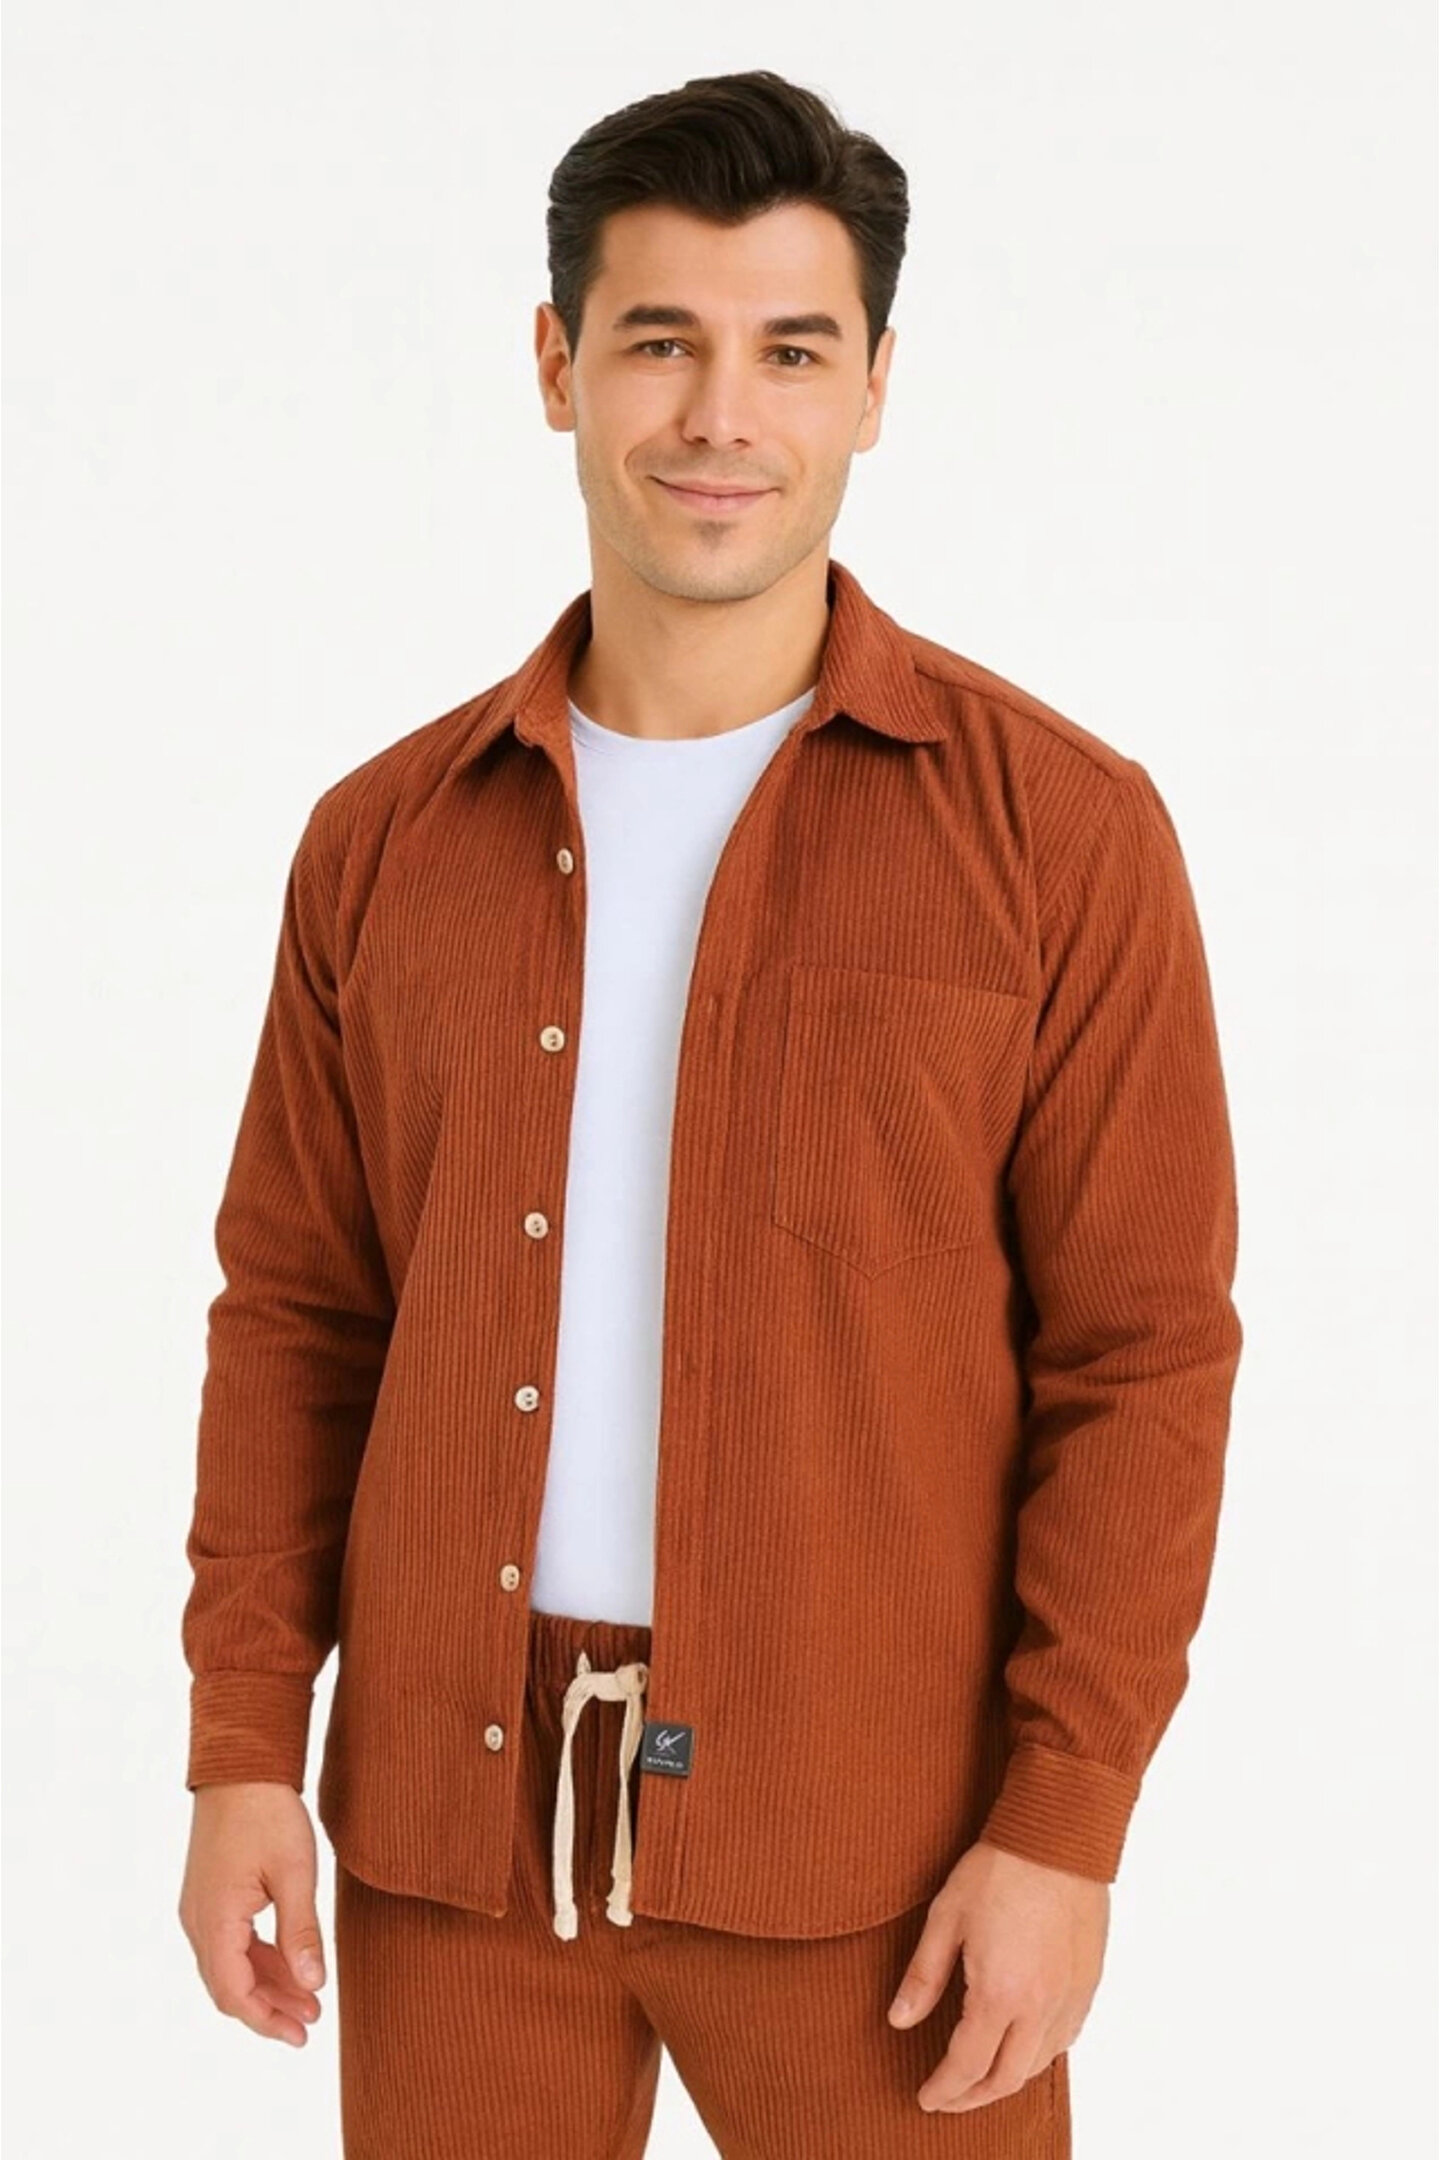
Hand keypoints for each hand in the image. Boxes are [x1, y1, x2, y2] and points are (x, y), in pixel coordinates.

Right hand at [178, 1781, 326, 2046]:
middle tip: (311, 2022)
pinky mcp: (210, 1895)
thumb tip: (312, 1984)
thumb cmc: (268, 1812)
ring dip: (266, 1985)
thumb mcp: (295, 1872)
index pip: (233, 1993)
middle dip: (269, 2008)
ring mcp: (201, 1908)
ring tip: (310, 1998)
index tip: (301, 2035)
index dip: (266, 2020)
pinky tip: (290, 1963)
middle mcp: (198, 1920)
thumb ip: (301, 1932)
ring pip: (230, 1966)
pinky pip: (230, 1942)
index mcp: (215, 1920)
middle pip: (229, 1986)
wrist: (240, 1765)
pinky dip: (259, 1959)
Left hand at [887, 1837, 1107, 2112]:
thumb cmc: (999, 1870)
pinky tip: (1022, 2045)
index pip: (967, 2066)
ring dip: (1005, 2079)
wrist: (1058, 1838)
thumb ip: (923, 1975)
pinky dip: (1038, 2056)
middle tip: (948, 2097)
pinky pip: (1064, 2040)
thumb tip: (899, 2020)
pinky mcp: (1088, 1984)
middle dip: (972, 2097)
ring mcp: (1069, 1998)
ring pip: (1038, 2065)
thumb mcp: (946, 1917)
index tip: (926, 2097)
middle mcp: (1040, 2007)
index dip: (944, 2089)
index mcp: (1000, 1995)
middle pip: (1005, 2078)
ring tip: (980, 2075)